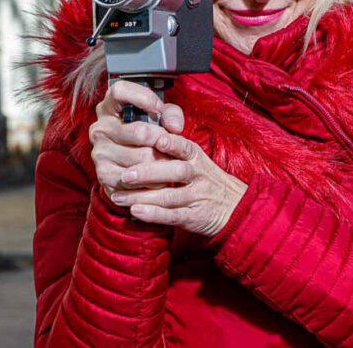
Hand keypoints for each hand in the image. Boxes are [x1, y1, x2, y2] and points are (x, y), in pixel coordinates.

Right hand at [89, 80, 184, 199]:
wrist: (134, 166)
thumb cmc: (148, 134)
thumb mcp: (161, 117)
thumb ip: (171, 114)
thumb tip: (174, 127)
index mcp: (110, 108)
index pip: (119, 91)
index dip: (143, 97)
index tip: (159, 108)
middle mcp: (100, 128)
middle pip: (139, 131)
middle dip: (162, 139)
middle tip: (170, 144)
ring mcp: (99, 152)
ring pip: (141, 157)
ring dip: (161, 161)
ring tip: (168, 161)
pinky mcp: (103, 175)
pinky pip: (135, 179)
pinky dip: (152, 180)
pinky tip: (158, 177)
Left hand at [109, 133, 247, 237]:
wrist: (235, 207)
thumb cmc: (205, 179)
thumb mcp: (196, 160)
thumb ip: (174, 149)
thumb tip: (145, 135)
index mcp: (197, 158)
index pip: (184, 147)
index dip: (171, 143)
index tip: (154, 139)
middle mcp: (198, 175)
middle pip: (175, 172)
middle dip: (149, 173)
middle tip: (125, 175)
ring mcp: (197, 197)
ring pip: (169, 196)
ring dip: (142, 197)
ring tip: (118, 197)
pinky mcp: (194, 217)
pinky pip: (173, 216)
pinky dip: (154, 214)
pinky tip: (136, 212)